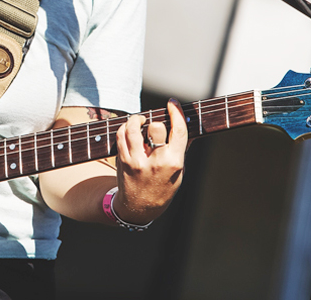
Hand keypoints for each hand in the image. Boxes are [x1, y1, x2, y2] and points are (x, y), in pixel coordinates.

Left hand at [113, 99, 188, 224]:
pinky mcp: (123, 161)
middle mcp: (156, 161)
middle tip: (154, 124)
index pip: (178, 131)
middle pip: (155, 127)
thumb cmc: (163, 187)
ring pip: (133, 128)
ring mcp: (137, 161)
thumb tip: (189, 126)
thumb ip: (181, 148)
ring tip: (139, 120)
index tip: (173, 103)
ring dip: (136, 120)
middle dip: (156, 121)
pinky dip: (125, 128)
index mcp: (174, 162)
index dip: (176, 113)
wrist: (140, 207)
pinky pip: (121, 135)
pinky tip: (129, 129)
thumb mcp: (179, 172)